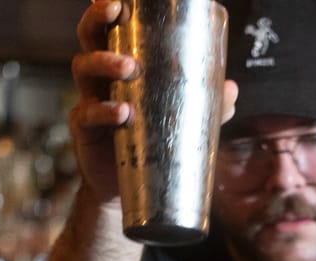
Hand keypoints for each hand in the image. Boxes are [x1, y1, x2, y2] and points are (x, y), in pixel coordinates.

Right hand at [70, 1, 238, 202]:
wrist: (129, 189)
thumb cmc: (152, 144)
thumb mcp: (182, 121)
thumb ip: (207, 105)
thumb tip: (232, 88)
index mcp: (120, 66)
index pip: (110, 30)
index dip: (108, 10)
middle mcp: (100, 79)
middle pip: (89, 38)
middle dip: (97, 20)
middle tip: (115, 13)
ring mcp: (89, 102)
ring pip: (83, 69)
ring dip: (104, 63)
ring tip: (128, 69)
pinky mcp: (84, 131)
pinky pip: (86, 114)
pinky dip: (103, 111)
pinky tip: (121, 113)